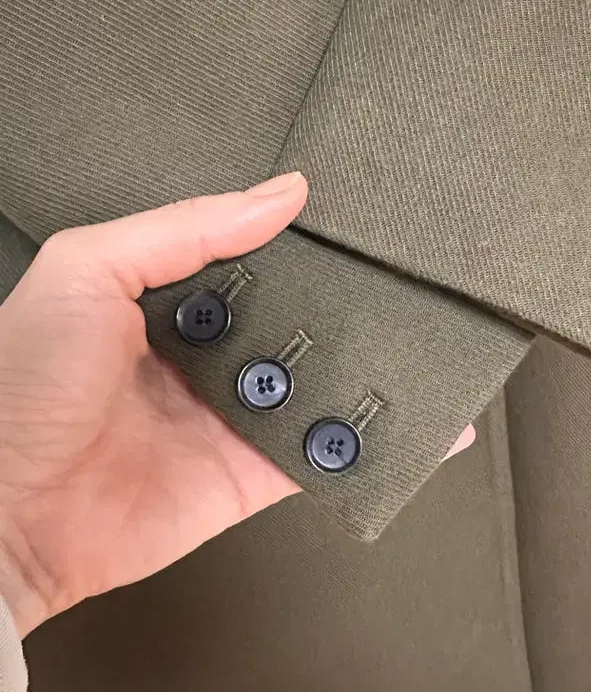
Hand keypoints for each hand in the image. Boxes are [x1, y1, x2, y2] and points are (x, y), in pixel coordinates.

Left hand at [0, 173, 474, 636]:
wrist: (5, 510)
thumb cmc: (22, 381)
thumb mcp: (90, 269)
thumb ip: (186, 228)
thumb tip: (280, 194)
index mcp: (173, 305)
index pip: (257, 264)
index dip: (304, 246)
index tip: (357, 226)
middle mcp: (208, 360)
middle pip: (296, 326)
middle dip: (348, 307)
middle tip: (408, 280)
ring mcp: (233, 420)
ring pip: (319, 389)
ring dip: (370, 372)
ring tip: (433, 342)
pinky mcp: (250, 477)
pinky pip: (321, 458)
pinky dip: (372, 445)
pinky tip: (424, 426)